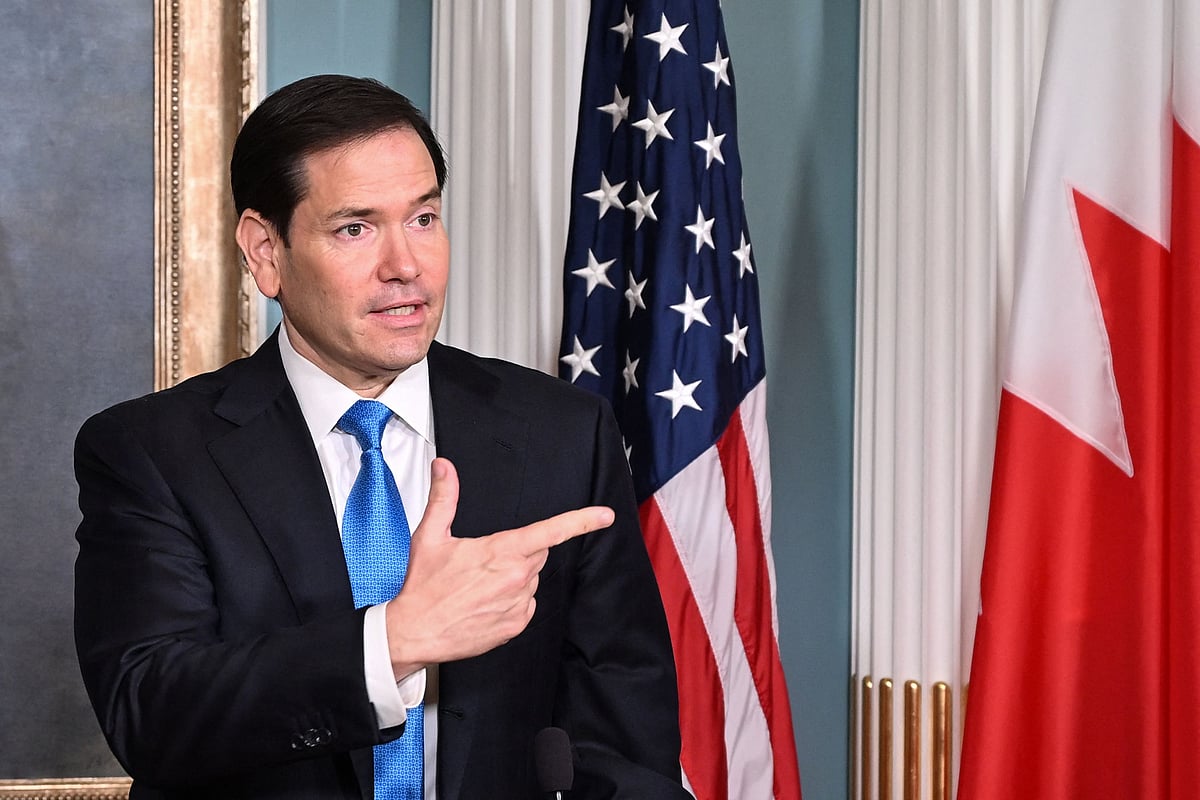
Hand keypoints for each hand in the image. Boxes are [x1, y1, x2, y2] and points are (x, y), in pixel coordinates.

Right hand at [384, 457, 612, 677]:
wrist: (413, 633)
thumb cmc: (421, 587)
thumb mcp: (430, 536)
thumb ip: (445, 498)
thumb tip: (445, 467)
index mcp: (502, 552)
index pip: (551, 531)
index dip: (582, 520)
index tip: (605, 515)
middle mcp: (516, 578)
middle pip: (537, 553)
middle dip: (518, 550)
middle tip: (484, 559)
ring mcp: (518, 604)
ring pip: (530, 579)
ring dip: (513, 577)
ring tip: (478, 584)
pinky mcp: (516, 625)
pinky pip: (525, 604)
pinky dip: (511, 600)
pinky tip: (483, 602)